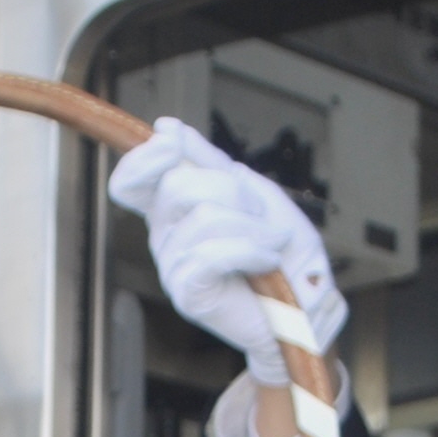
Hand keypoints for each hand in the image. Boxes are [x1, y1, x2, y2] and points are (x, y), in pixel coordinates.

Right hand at [107, 117, 346, 384]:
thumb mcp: (253, 192)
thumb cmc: (282, 253)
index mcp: (175, 211)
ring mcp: (173, 267)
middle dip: (232, 190)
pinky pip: (211, 254)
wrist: (306, 308)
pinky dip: (250, 251)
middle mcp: (165, 238)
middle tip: (259, 216)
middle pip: (177, 185)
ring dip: (253, 227)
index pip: (131, 181)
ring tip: (272, 246)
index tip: (172, 142)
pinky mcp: (188, 294)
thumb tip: (165, 128)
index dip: (144, 157)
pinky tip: (266, 262)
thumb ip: (209, 161)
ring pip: (204, 217)